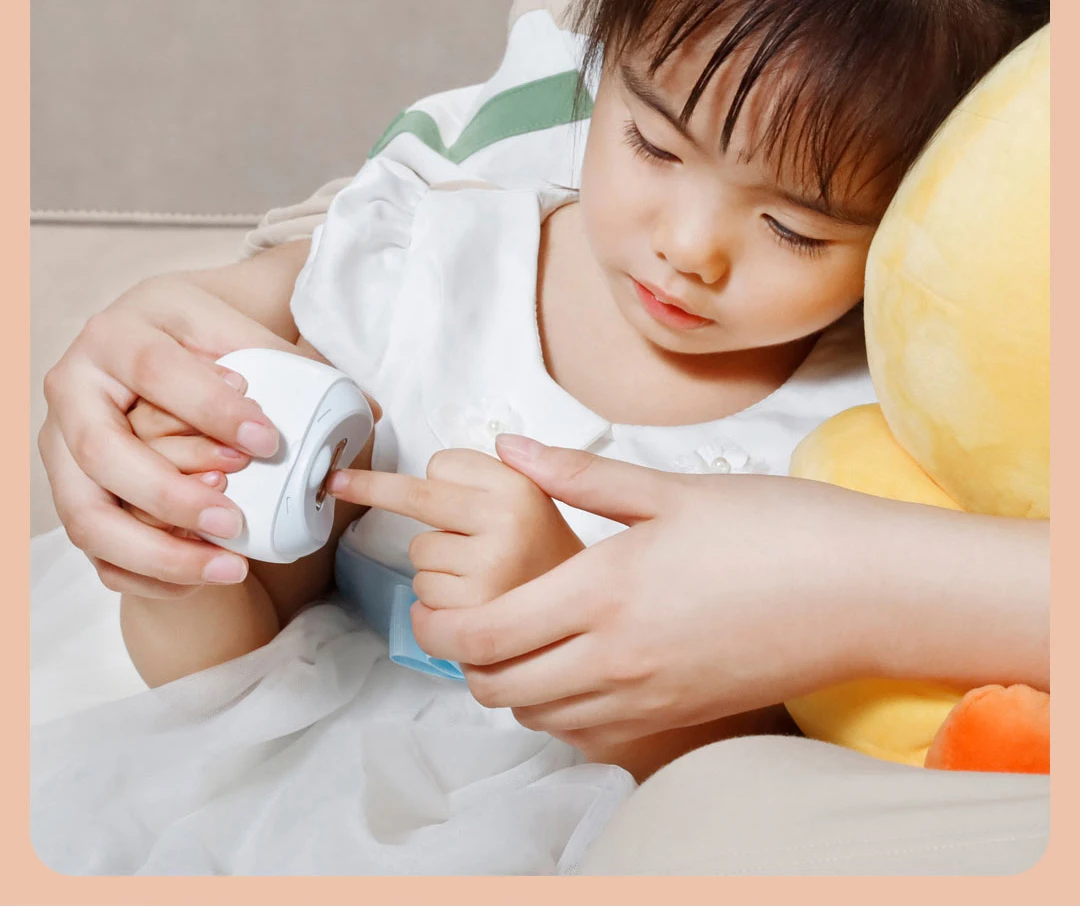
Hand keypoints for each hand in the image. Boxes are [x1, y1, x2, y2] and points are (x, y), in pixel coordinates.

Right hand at [38, 272, 292, 596]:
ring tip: (230, 568)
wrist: (159, 349)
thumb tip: (373, 411)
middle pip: (104, 452)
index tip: (269, 442)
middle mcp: (75, 390)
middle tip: (234, 520)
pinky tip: (204, 580)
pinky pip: (95, 551)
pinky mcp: (73, 492)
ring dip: (158, 550)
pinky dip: (147, 575)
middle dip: (171, 494)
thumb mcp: (244, 335)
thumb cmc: (209, 345)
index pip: (158, 372)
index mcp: (118, 336)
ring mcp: (62, 447)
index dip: (211, 409)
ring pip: (88, 515)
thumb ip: (300, 365)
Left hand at [327, 447, 584, 608]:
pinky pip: (422, 596)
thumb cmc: (551, 559)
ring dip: (434, 565)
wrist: (589, 621)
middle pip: (419, 500)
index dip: (442, 477)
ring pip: (419, 554)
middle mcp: (509, 524)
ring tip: (477, 575)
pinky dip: (436, 603)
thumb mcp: (536, 499)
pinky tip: (471, 604)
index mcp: (523, 490)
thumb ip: (499, 473)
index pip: (441, 463)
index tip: (429, 477)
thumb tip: (461, 457)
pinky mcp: (473, 614)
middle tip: (371, 488)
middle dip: (396, 499)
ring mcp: (490, 570)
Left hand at [406, 435, 888, 752]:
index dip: (437, 629)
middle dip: (465, 662)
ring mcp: (647, 697)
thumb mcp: (670, 490)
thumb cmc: (774, 528)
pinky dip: (557, 708)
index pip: (484, 635)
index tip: (427, 607)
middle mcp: (615, 658)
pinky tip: (574, 666)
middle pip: (499, 689)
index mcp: (602, 592)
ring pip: (538, 717)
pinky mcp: (677, 715)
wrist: (863, 592)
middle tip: (467, 621)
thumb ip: (578, 476)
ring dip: (509, 686)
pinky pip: (588, 731)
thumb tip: (511, 448)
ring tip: (518, 639)